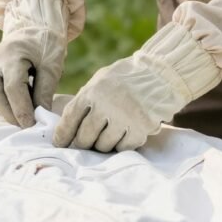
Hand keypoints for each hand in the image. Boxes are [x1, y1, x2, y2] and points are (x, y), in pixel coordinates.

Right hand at [0, 0, 67, 127]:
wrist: (31, 30)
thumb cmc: (45, 47)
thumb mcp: (52, 66)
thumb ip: (45, 91)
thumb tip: (41, 116)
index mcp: (12, 54)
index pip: (13, 87)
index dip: (21, 109)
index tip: (31, 125)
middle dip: (12, 115)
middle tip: (28, 126)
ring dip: (7, 112)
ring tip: (26, 112)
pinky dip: (2, 105)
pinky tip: (16, 103)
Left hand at [53, 22, 220, 151]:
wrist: (162, 74)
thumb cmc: (127, 77)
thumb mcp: (101, 80)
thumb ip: (85, 99)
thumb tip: (67, 126)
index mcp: (93, 91)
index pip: (70, 118)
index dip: (62, 134)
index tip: (60, 144)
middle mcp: (107, 105)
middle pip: (85, 137)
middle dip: (82, 143)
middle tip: (84, 144)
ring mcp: (124, 118)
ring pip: (104, 145)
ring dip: (103, 144)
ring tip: (107, 134)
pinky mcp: (141, 128)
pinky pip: (123, 147)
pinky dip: (121, 144)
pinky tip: (123, 134)